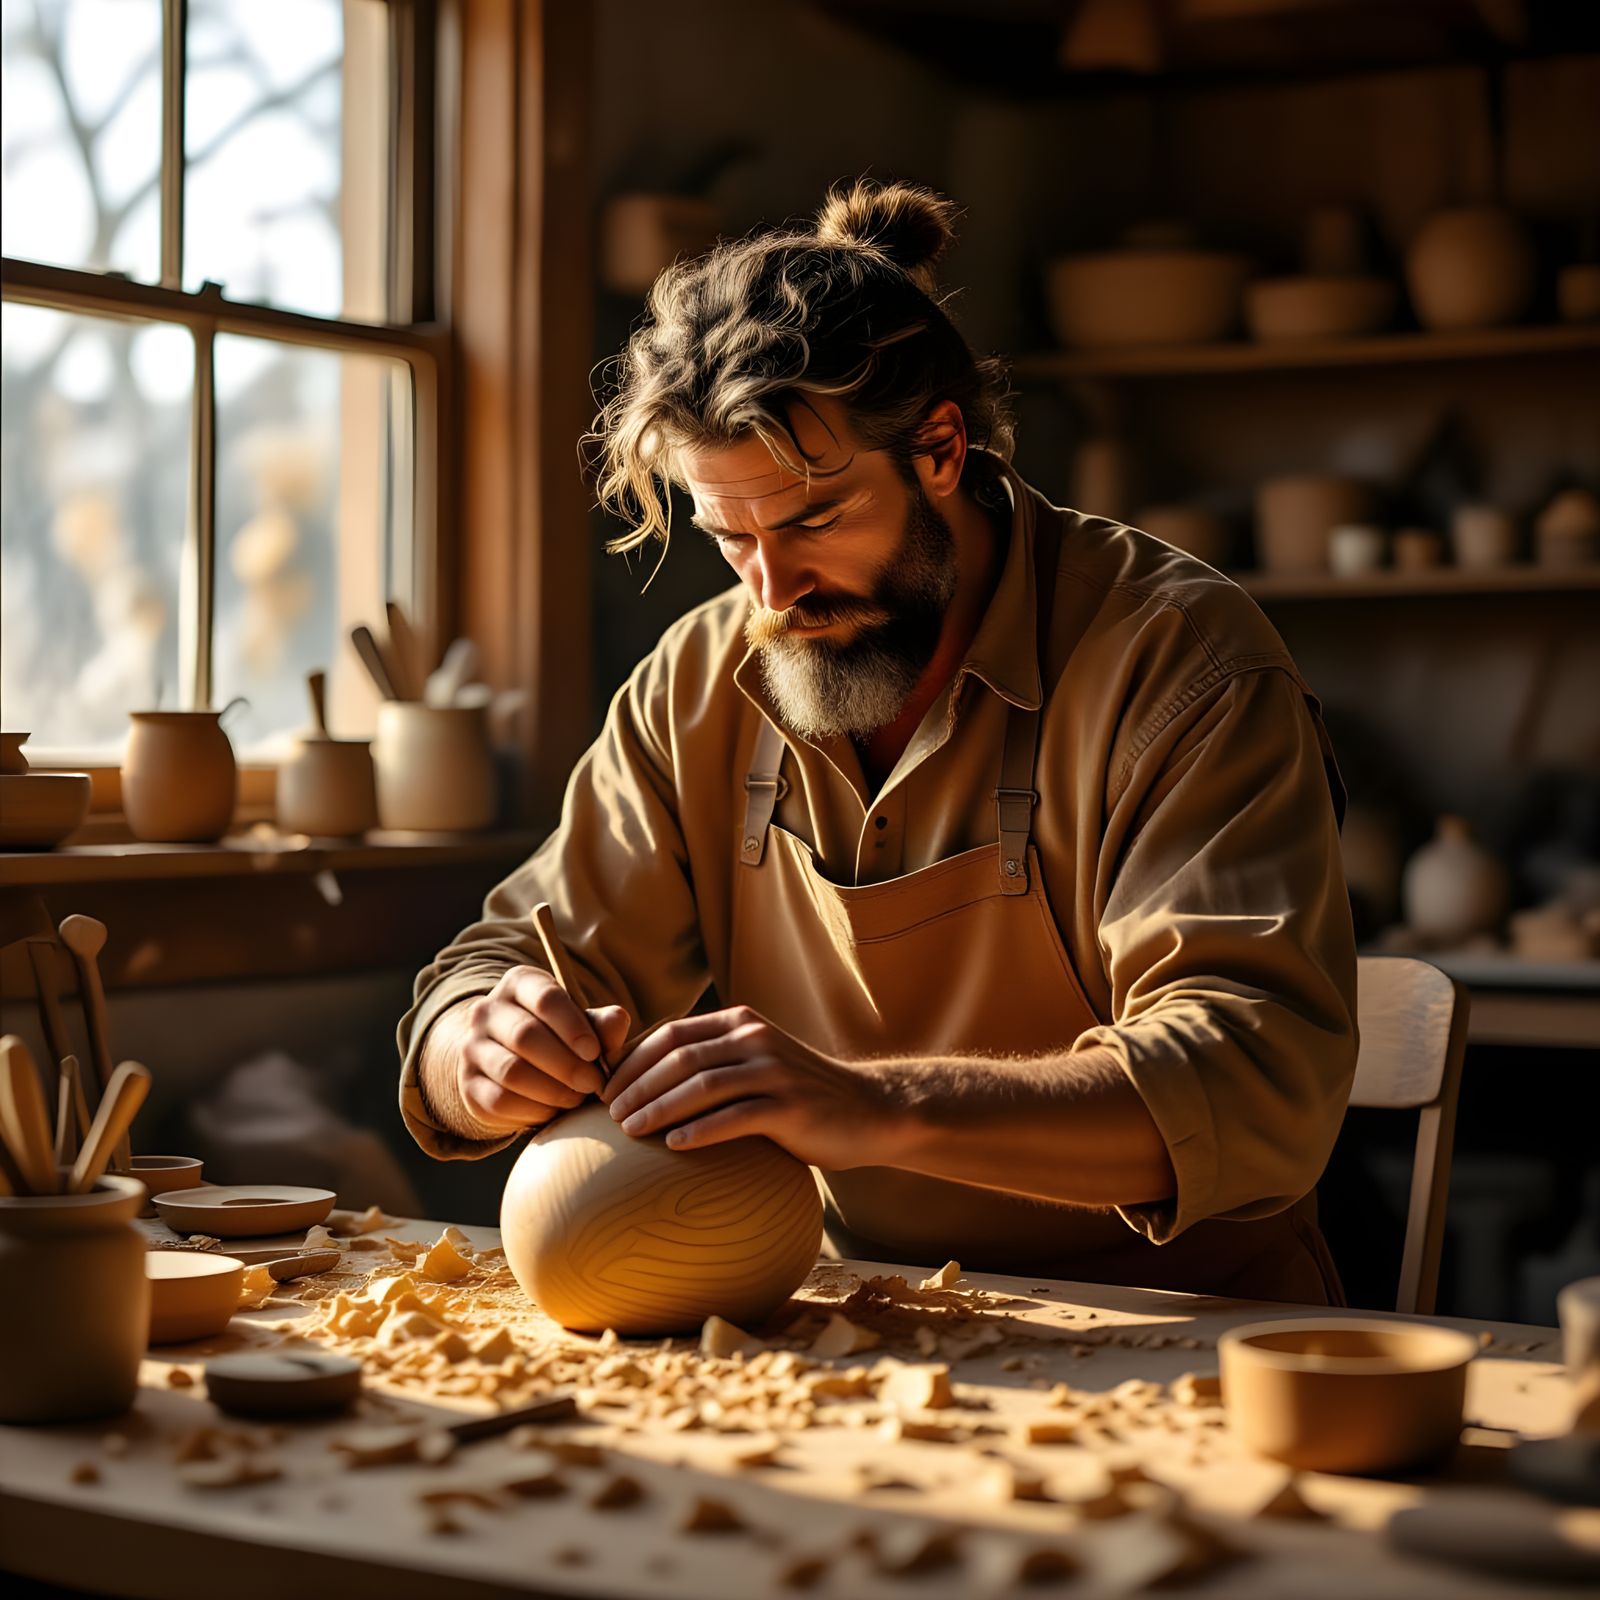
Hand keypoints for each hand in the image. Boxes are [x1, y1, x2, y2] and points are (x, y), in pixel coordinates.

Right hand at [456, 966, 630, 1131]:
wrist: (512, 1065)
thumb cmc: (558, 1038)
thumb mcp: (582, 1025)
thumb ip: (602, 1024)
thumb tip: (619, 1020)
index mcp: (520, 984)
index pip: (545, 998)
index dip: (572, 1027)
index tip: (594, 1053)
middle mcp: (488, 1010)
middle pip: (526, 1035)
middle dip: (566, 1064)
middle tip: (593, 1084)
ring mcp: (472, 1047)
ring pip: (511, 1070)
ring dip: (552, 1089)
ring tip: (577, 1098)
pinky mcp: (468, 1084)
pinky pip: (500, 1100)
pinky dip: (533, 1109)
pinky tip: (554, 1110)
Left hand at [599, 1005, 902, 1168]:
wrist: (869, 1111)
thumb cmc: (799, 1096)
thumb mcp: (755, 1065)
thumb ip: (713, 1064)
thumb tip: (644, 1086)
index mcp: (740, 1023)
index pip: (670, 1034)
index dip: (632, 1061)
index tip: (605, 1090)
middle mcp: (755, 1039)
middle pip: (679, 1057)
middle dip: (637, 1086)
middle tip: (610, 1115)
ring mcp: (775, 1071)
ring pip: (701, 1084)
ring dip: (659, 1107)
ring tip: (630, 1130)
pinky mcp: (791, 1106)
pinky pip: (735, 1117)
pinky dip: (700, 1130)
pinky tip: (674, 1146)